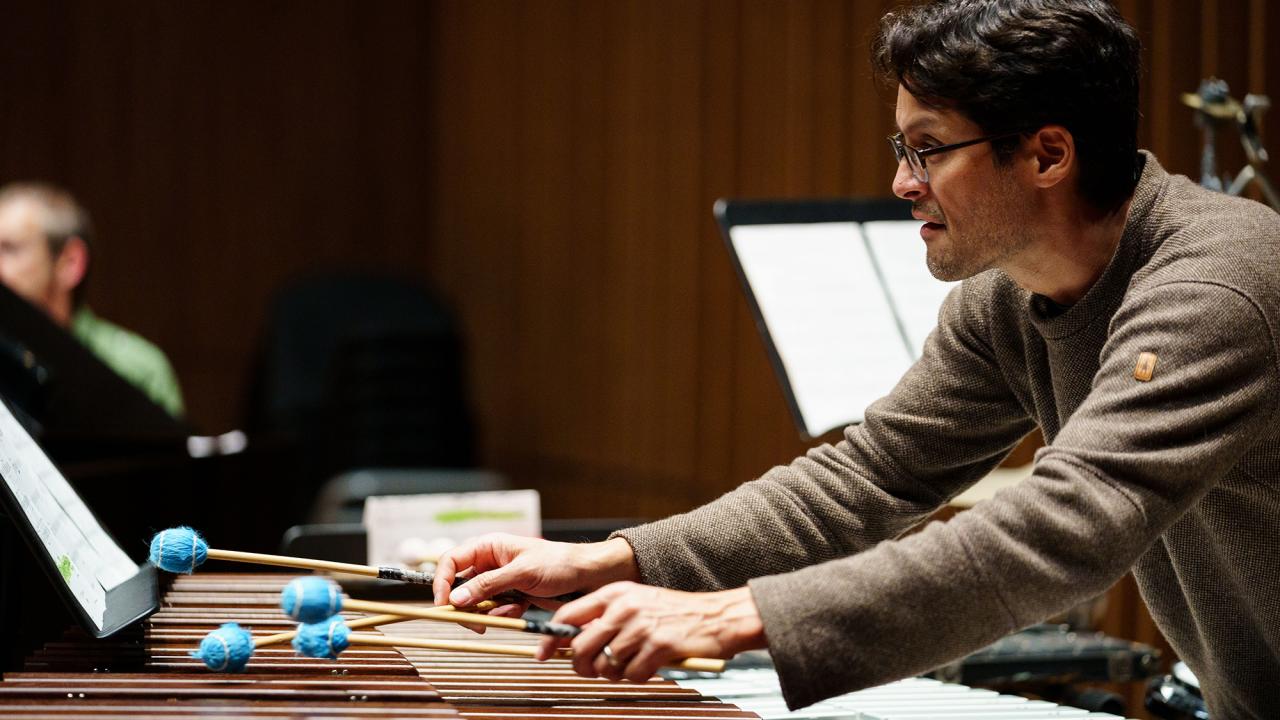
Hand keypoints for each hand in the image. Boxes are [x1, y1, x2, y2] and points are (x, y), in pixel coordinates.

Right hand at [432, 533, 639, 614]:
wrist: (588, 577)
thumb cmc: (558, 564)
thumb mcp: (522, 573)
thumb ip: (488, 585)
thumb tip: (456, 598)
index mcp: (488, 547)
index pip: (451, 561)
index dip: (442, 583)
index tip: (444, 605)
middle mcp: (490, 563)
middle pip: (460, 586)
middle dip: (467, 606)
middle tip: (477, 623)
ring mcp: (500, 581)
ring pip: (476, 602)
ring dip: (488, 612)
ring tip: (511, 610)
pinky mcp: (511, 596)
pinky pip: (494, 611)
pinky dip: (503, 616)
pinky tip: (520, 610)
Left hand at [536, 582, 765, 682]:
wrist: (716, 616)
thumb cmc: (674, 613)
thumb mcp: (636, 603)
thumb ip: (606, 617)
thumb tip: (574, 641)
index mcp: (615, 594)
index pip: (569, 615)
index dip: (551, 638)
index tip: (543, 654)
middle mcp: (624, 608)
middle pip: (581, 647)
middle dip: (582, 666)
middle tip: (592, 671)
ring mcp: (642, 627)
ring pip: (606, 665)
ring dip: (614, 674)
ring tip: (630, 664)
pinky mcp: (659, 647)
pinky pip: (632, 675)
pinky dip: (637, 677)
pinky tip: (648, 667)